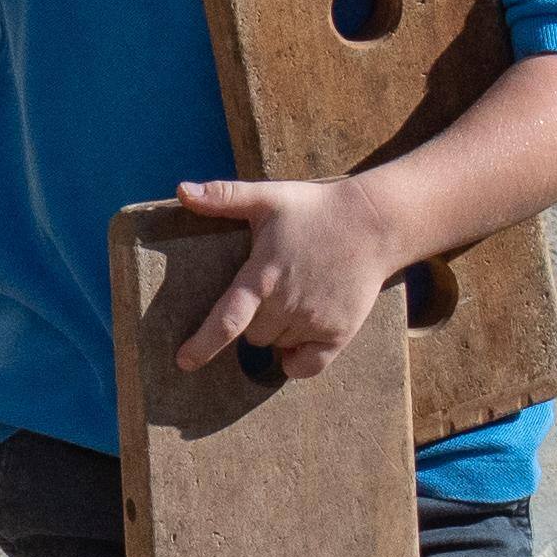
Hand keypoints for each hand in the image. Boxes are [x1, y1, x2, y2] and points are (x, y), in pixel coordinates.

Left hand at [166, 172, 409, 370]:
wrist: (374, 223)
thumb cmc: (316, 209)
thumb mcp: (268, 197)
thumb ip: (224, 196)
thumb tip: (182, 190)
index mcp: (263, 276)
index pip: (227, 320)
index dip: (203, 345)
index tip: (184, 362)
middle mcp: (286, 304)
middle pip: (253, 335)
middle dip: (254, 320)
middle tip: (272, 291)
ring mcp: (314, 321)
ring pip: (278, 346)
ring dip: (278, 333)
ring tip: (294, 298)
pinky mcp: (339, 333)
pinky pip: (307, 366)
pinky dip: (298, 361)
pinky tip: (300, 340)